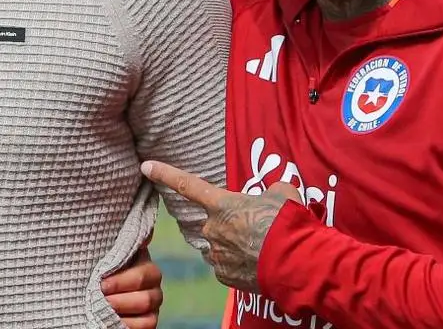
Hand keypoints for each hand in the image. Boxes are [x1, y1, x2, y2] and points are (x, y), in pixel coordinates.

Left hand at [101, 245, 162, 328]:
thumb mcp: (107, 250)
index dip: (121, 281)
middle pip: (146, 297)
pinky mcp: (149, 320)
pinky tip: (112, 320)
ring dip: (122, 311)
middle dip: (119, 299)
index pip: (143, 275)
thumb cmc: (101, 266)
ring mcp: (153, 303)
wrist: (96, 285)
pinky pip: (146, 326)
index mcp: (144, 264)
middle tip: (101, 298)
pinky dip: (128, 324)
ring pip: (147, 310)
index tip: (100, 283)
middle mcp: (153, 284)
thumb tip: (144, 235)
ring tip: (103, 308)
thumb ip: (122, 242)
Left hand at [140, 160, 300, 292]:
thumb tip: (273, 192)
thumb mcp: (283, 194)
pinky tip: (257, 264)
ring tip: (262, 249)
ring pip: (220, 245)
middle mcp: (212, 228)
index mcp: (222, 204)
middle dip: (232, 225)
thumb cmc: (288, 223)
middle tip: (258, 230)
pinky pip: (227, 266)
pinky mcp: (224, 275)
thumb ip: (270, 191)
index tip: (146, 166)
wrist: (297, 263)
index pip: (187, 184)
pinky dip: (240, 265)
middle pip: (214, 222)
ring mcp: (216, 253)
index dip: (165, 173)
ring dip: (236, 246)